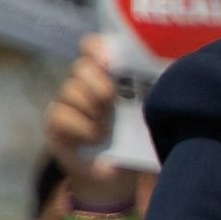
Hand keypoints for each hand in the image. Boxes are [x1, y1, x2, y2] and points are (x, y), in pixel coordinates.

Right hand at [45, 35, 134, 210]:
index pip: (93, 46)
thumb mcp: (148, 115)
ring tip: (107, 127)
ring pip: (70, 89)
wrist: (115, 172)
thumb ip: (151, 97)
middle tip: (111, 100)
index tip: (110, 59)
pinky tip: (95, 138)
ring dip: (92, 109)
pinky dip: (82, 127)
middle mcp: (84, 84)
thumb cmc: (135, 138)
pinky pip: (61, 114)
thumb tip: (166, 83)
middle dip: (98, 82)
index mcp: (107, 75)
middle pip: (81, 67)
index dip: (98, 47)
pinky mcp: (54, 123)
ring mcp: (67, 102)